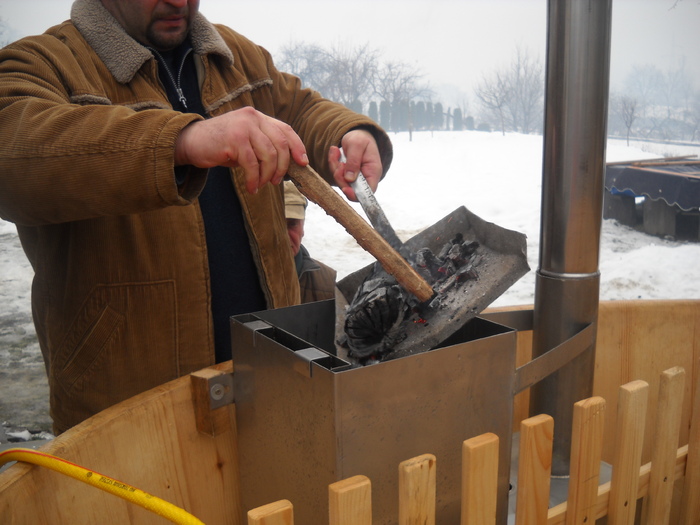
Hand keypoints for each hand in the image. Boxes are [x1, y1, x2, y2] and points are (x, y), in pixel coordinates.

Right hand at [175, 107, 307, 193]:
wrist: (190, 142)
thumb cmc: (220, 145)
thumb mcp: (246, 142)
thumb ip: (264, 146)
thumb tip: (287, 165)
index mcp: (258, 117)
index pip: (285, 129)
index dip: (297, 146)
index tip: (303, 163)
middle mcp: (252, 118)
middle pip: (281, 144)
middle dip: (282, 167)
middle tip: (276, 181)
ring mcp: (243, 127)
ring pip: (269, 155)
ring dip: (267, 175)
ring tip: (261, 184)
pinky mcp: (234, 139)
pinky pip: (252, 164)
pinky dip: (255, 179)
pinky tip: (252, 188)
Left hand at [328, 129, 382, 200]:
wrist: (356, 133)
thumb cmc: (360, 138)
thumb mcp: (357, 145)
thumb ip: (353, 161)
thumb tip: (349, 179)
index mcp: (373, 172)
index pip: (368, 192)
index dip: (356, 194)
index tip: (345, 188)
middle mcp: (365, 178)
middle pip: (351, 189)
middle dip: (340, 177)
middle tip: (338, 162)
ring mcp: (355, 178)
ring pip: (341, 182)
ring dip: (335, 168)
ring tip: (335, 151)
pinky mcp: (346, 175)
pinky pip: (336, 175)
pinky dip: (333, 164)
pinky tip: (334, 152)